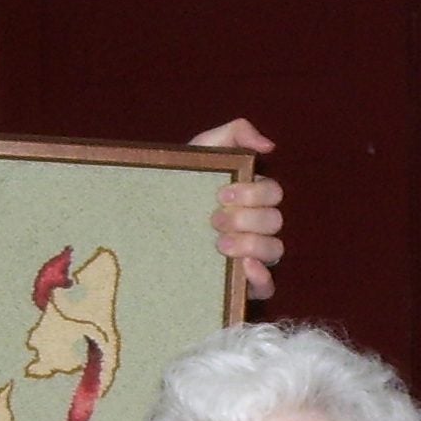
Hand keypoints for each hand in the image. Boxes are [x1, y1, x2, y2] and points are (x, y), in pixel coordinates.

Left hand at [192, 119, 283, 301]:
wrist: (145, 219)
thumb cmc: (176, 185)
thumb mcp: (200, 151)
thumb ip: (234, 133)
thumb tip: (269, 145)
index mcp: (251, 197)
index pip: (273, 193)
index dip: (254, 193)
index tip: (221, 194)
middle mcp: (256, 226)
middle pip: (275, 221)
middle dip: (246, 218)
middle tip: (213, 220)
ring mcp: (251, 255)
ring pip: (275, 250)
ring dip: (251, 245)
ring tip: (218, 245)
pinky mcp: (241, 283)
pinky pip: (268, 286)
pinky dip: (262, 277)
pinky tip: (244, 268)